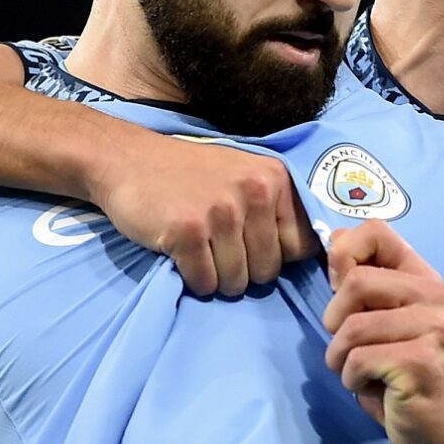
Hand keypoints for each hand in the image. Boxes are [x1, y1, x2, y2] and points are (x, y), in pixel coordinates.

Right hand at [86, 132, 318, 297]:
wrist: (126, 160)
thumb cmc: (189, 175)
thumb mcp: (245, 176)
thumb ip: (277, 208)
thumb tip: (317, 256)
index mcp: (275, 179)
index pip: (302, 247)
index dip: (276, 255)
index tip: (251, 245)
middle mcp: (253, 192)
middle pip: (268, 271)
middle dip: (244, 271)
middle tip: (217, 247)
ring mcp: (220, 212)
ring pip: (237, 282)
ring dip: (217, 277)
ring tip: (200, 249)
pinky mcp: (187, 232)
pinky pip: (206, 283)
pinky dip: (193, 279)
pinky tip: (181, 253)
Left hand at [322, 221, 443, 443]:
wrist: (442, 430)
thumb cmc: (404, 375)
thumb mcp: (382, 323)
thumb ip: (363, 285)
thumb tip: (335, 238)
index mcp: (426, 280)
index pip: (378, 232)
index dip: (344, 253)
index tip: (339, 287)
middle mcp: (437, 296)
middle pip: (357, 282)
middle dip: (335, 320)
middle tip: (348, 347)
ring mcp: (434, 328)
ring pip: (352, 327)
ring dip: (341, 358)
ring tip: (361, 373)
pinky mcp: (422, 361)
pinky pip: (359, 360)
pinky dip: (353, 380)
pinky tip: (374, 388)